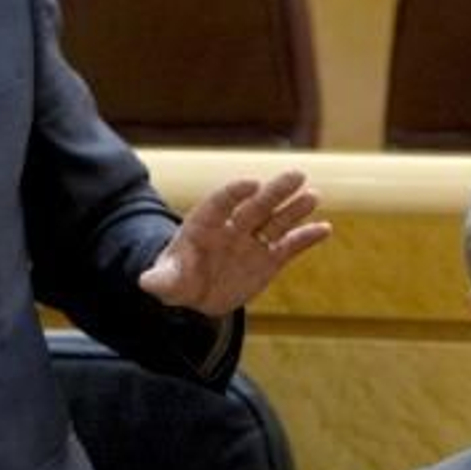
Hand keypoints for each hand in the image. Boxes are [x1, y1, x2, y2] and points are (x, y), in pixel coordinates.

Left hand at [139, 170, 330, 316]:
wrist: (197, 294)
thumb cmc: (178, 280)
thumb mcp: (167, 282)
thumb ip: (161, 280)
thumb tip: (146, 281)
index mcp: (204, 225)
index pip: (220, 203)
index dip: (234, 193)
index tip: (251, 184)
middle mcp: (232, 228)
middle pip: (255, 205)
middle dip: (274, 192)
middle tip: (296, 175)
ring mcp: (252, 242)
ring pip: (276, 221)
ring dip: (295, 209)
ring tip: (314, 195)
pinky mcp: (268, 260)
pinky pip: (289, 246)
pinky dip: (306, 238)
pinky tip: (324, 229)